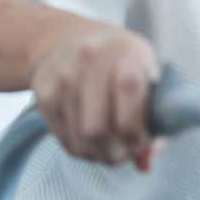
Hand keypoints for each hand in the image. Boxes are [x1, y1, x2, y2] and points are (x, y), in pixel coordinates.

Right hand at [28, 23, 164, 170]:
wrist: (66, 41)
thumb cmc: (118, 59)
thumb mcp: (146, 70)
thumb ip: (155, 113)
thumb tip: (147, 158)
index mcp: (125, 50)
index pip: (129, 88)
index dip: (136, 126)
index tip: (142, 141)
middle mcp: (91, 59)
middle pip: (98, 126)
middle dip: (116, 151)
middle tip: (126, 153)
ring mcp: (63, 77)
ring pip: (80, 139)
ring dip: (100, 155)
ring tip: (111, 150)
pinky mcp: (44, 94)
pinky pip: (64, 139)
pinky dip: (83, 150)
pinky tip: (93, 143)